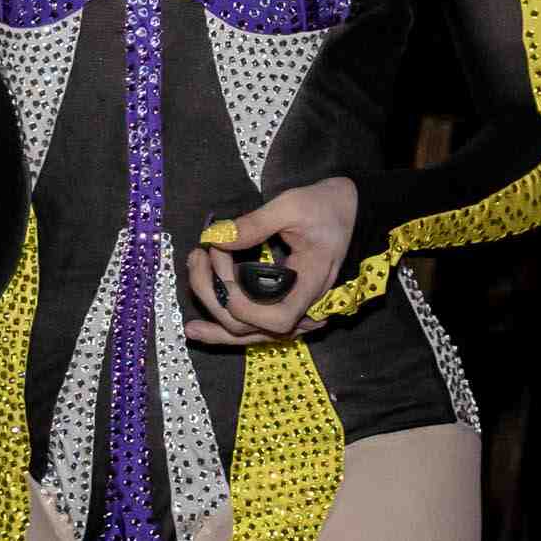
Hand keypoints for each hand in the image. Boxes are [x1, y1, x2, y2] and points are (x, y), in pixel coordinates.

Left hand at [181, 181, 360, 345]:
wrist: (350, 211)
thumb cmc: (326, 206)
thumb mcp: (292, 205)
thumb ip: (254, 224)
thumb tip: (216, 238)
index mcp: (313, 285)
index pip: (277, 319)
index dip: (240, 300)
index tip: (219, 255)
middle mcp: (306, 309)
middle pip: (250, 328)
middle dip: (213, 295)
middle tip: (197, 255)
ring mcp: (295, 314)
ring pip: (248, 335)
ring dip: (213, 316)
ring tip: (189, 286)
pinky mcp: (284, 308)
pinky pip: (253, 328)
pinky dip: (224, 327)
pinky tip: (198, 327)